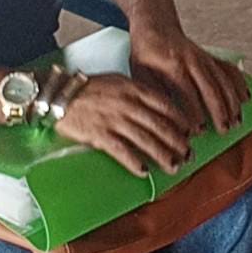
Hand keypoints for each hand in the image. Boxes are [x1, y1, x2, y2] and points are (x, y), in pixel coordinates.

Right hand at [54, 72, 192, 176]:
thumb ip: (138, 91)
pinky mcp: (100, 135)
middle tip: (190, 155)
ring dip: (162, 155)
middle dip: (178, 142)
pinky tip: (145, 171)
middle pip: (159, 125)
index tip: (191, 131)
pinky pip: (122, 151)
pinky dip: (135, 162)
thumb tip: (157, 106)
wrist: (60, 94)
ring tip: (175, 166)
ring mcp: (114, 120)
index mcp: (134, 89)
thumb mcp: (118, 81)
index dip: (181, 120)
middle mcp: (128, 104)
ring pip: (145, 140)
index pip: (164, 105)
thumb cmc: (89, 88)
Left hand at [131, 31, 249, 134]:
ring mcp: (205, 58)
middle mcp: (193, 60)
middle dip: (220, 111)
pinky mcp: (211, 57)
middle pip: (211, 87)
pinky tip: (246, 98)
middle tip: (225, 130)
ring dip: (233, 102)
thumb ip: (154, 96)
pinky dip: (239, 83)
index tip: (197, 132)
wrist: (155, 27)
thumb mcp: (141, 75)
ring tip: (237, 121)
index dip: (194, 113)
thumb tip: (166, 120)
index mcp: (173, 65)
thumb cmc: (145, 55)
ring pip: (224, 80)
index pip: (188, 93)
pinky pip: (229, 69)